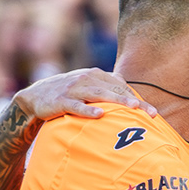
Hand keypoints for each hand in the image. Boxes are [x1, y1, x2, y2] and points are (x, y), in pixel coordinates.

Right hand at [15, 68, 153, 122]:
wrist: (35, 96)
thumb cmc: (67, 92)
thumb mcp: (86, 84)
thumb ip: (105, 85)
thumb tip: (126, 88)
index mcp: (95, 75)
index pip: (121, 87)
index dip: (137, 98)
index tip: (153, 113)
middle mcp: (87, 79)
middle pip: (114, 90)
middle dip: (133, 101)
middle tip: (150, 112)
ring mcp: (74, 89)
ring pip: (99, 95)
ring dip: (117, 101)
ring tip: (132, 108)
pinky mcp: (62, 101)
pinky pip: (77, 105)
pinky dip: (88, 109)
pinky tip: (100, 114)